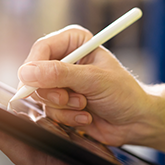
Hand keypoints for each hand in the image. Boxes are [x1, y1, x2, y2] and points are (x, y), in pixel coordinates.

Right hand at [17, 25, 164, 151]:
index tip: (33, 84)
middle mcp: (63, 60)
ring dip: (62, 107)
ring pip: (40, 96)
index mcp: (74, 42)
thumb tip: (27, 72)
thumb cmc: (124, 94)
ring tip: (85, 106)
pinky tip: (85, 116)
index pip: (41, 49)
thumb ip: (60, 74)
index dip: (34, 67)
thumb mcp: (94, 80)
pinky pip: (47, 111)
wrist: (136, 121)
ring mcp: (60, 83)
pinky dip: (66, 117)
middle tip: (68, 98)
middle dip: (52, 92)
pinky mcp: (59, 103)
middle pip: (34, 74)